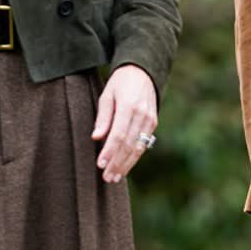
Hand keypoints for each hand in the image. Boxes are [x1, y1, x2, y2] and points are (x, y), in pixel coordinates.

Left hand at [92, 63, 157, 183]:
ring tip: (115, 177)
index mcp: (129, 106)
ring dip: (127, 164)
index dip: (110, 151)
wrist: (143, 72)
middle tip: (107, 178)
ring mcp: (150, 120)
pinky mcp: (154, 123)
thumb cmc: (120, 83)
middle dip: (118, 163)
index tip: (100, 164)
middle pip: (129, 144)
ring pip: (139, 147)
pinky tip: (125, 166)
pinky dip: (134, 157)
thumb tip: (96, 137)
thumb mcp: (107, 95)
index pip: (119, 134)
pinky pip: (144, 143)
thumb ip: (103, 117)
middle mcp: (142, 115)